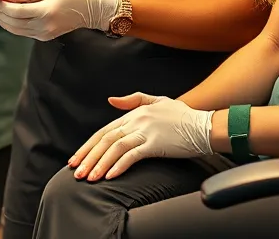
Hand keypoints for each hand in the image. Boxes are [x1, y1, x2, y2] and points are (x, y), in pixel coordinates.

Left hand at [0, 0, 119, 40]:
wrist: (87, 10)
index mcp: (46, 12)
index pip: (17, 11)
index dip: (3, 4)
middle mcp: (44, 26)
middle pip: (14, 22)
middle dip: (0, 12)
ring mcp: (44, 34)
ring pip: (16, 30)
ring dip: (4, 20)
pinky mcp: (44, 37)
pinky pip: (23, 32)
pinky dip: (13, 25)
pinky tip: (8, 16)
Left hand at [69, 94, 213, 181]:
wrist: (203, 125)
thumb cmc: (182, 116)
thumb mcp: (156, 101)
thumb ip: (133, 100)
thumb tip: (111, 100)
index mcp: (134, 113)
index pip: (104, 130)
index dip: (89, 145)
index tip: (77, 158)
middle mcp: (136, 120)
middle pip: (106, 139)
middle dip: (88, 156)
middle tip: (76, 171)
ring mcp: (145, 131)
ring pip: (115, 147)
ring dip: (100, 163)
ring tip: (89, 178)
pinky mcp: (155, 144)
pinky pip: (132, 155)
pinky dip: (119, 165)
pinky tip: (109, 176)